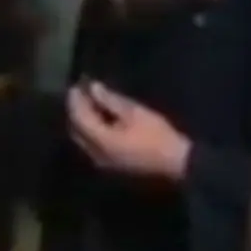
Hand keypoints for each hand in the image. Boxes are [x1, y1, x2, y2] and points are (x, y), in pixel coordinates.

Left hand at [66, 82, 190, 179]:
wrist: (175, 163)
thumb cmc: (156, 135)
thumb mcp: (134, 113)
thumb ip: (110, 100)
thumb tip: (92, 88)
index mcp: (100, 140)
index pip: (79, 118)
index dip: (75, 101)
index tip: (75, 85)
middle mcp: (95, 153)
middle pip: (76, 130)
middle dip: (75, 111)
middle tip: (79, 93)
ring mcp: (102, 162)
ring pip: (83, 139)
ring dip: (82, 122)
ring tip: (87, 104)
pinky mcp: (110, 164)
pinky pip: (91, 146)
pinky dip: (90, 131)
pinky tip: (98, 120)